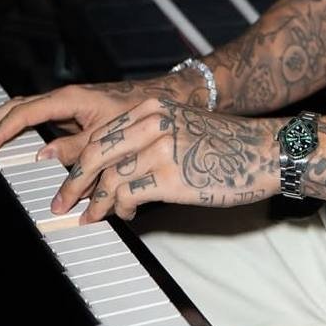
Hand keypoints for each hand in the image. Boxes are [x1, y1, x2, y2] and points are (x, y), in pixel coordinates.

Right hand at [0, 80, 144, 155]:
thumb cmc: (140, 113)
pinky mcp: (72, 114)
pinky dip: (18, 124)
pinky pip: (37, 117)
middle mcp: (65, 99)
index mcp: (70, 99)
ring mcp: (67, 105)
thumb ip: (75, 149)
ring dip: (2, 121)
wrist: (160, 100)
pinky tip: (8, 132)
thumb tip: (44, 156)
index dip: (2, 130)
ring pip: (25, 110)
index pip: (25, 113)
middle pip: (17, 106)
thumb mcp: (107, 137)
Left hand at [44, 96, 277, 221]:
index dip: (78, 160)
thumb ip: (145, 141)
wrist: (264, 151)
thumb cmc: (225, 146)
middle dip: (73, 183)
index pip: (101, 134)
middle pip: (96, 153)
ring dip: (95, 203)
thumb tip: (111, 170)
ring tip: (91, 216)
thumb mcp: (180, 129)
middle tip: (61, 204)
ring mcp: (161, 148)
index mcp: (152, 108)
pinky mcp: (171, 176)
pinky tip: (124, 215)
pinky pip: (129, 196)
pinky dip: (119, 209)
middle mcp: (152, 122)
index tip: (66, 179)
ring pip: (109, 178)